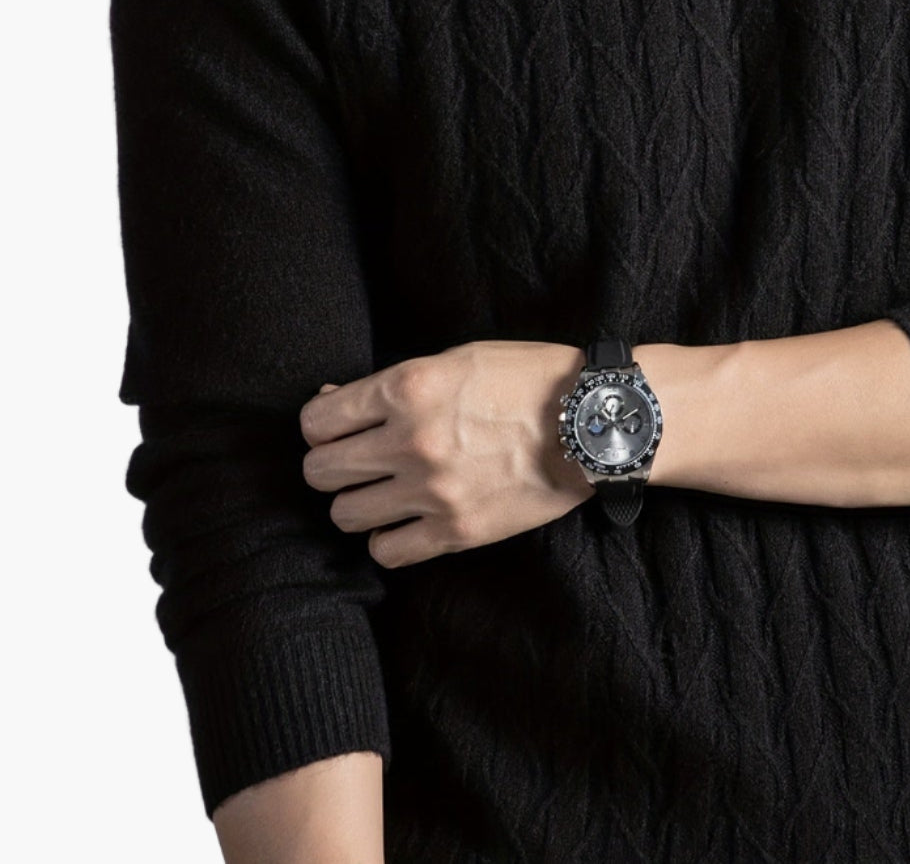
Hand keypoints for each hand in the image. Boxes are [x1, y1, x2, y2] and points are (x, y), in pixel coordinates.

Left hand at [299, 339, 591, 567]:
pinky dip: (388, 538)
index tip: (337, 430)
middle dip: (331, 464)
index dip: (321, 426)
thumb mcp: (456, 359)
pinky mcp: (456, 531)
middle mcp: (409, 441)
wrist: (592, 422)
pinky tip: (407, 520)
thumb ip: (392, 384)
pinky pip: (385, 551)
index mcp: (407, 387)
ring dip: (358, 502)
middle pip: (321, 471)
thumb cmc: (527, 379)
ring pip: (345, 514)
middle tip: (357, 461)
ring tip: (384, 491)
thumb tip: (329, 404)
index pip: (317, 422)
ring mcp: (431, 491)